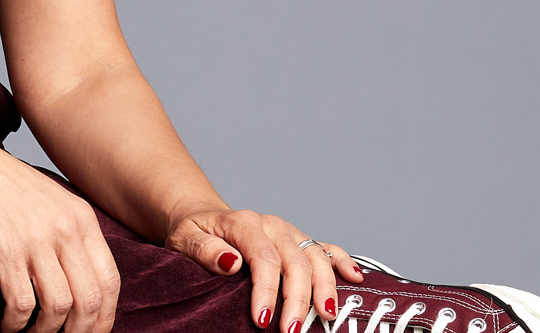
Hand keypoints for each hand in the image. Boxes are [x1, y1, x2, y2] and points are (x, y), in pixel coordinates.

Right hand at [0, 131, 122, 332]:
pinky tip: (8, 326)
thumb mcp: (52, 201)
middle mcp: (65, 229)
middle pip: (89, 300)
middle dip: (81, 332)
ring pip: (60, 307)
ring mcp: (35, 241)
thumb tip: (85, 281)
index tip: (93, 331)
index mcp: (81, 218)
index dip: (106, 316)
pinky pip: (22, 305)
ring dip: (47, 332)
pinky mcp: (5, 252)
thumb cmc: (3, 186)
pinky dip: (16, 326)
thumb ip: (72, 234)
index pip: (110, 280)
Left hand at [166, 207, 363, 332]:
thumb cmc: (193, 231)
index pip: (263, 259)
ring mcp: (288, 233)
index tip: (263, 320)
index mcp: (245, 223)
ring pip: (315, 258)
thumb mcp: (185, 238)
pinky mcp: (298, 241)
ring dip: (324, 288)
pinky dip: (342, 261)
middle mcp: (272, 226)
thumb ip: (204, 250)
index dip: (266, 291)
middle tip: (293, 331)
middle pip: (295, 262)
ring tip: (326, 316)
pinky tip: (354, 278)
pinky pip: (325, 248)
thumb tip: (230, 262)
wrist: (201, 218)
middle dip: (298, 300)